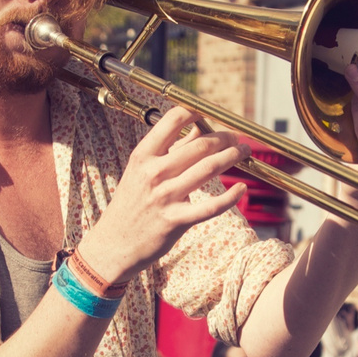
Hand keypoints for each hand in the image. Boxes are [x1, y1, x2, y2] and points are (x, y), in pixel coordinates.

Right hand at [78, 107, 248, 283]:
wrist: (113, 245)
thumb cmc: (132, 204)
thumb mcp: (142, 171)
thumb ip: (171, 150)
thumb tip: (199, 127)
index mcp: (143, 156)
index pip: (173, 120)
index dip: (198, 111)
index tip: (214, 112)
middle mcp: (154, 172)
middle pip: (200, 145)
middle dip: (225, 138)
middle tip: (237, 138)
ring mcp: (165, 196)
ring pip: (208, 169)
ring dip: (232, 157)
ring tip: (244, 152)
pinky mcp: (176, 220)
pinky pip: (210, 207)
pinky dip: (230, 197)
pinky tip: (241, 188)